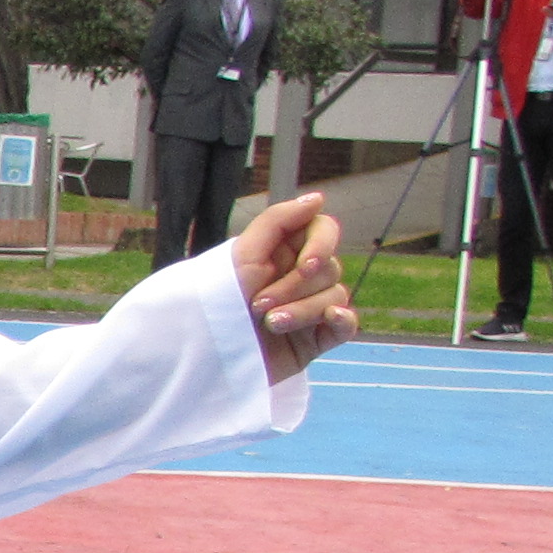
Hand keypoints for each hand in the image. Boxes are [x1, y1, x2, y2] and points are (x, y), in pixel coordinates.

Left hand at [228, 190, 354, 384]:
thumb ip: (278, 221)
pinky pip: (346, 325)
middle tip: (257, 304)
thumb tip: (318, 199)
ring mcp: (310, 307)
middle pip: (328, 268)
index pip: (324, 231)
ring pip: (335, 297)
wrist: (207, 353)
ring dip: (302, 311)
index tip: (303, 264)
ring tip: (269, 324)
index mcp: (285, 252)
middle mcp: (301, 277)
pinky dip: (342, 320)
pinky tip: (330, 318)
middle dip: (294, 288)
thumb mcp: (241, 255)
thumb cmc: (218, 300)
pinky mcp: (315, 338)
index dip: (321, 245)